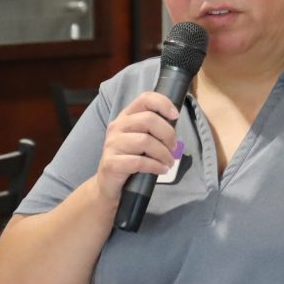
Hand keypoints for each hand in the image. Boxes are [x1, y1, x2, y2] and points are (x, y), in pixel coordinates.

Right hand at [95, 91, 180, 206]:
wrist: (108, 185)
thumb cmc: (130, 160)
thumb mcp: (141, 140)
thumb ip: (154, 128)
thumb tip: (175, 121)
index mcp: (125, 117)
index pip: (145, 99)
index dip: (163, 103)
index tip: (175, 115)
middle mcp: (116, 127)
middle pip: (148, 119)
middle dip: (167, 134)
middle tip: (173, 148)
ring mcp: (112, 145)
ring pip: (145, 141)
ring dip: (163, 153)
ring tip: (168, 163)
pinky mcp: (111, 163)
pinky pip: (139, 162)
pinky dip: (155, 166)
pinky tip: (161, 170)